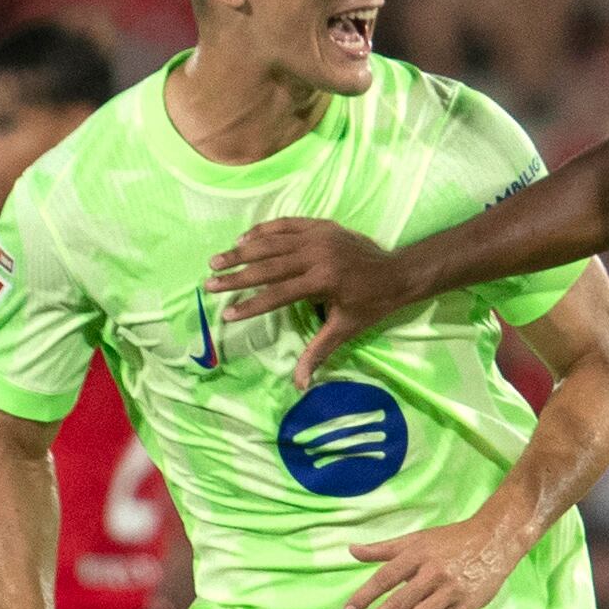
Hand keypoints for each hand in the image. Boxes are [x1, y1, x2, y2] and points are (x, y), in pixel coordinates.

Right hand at [206, 219, 420, 388]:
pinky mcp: (322, 225)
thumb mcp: (345, 330)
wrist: (398, 272)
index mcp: (323, 280)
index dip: (251, 305)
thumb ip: (318, 352)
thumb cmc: (372, 304)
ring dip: (243, 250)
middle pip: (268, 265)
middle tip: (210, 283)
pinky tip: (244, 238)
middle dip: (237, 276)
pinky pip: (287, 224)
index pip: (277, 294)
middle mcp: (318, 254)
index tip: (227, 313)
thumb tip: (300, 384)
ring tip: (218, 259)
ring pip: (273, 241)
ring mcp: (319, 236)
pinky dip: (264, 230)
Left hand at [345, 514, 520, 608]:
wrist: (495, 540)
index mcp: (418, 555)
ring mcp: (451, 592)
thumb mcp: (417, 539)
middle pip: (400, 602)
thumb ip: (384, 548)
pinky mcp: (467, 607)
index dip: (365, 595)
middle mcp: (433, 573)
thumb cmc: (452, 540)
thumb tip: (352, 550)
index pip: (386, 578)